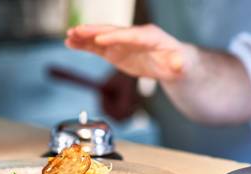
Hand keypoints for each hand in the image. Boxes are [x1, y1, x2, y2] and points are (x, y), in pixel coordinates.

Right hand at [65, 24, 192, 80]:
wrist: (171, 62)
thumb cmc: (177, 61)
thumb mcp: (181, 64)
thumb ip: (179, 63)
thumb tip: (179, 64)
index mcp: (150, 36)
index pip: (131, 35)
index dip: (116, 37)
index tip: (101, 41)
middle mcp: (133, 36)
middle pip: (112, 31)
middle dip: (94, 32)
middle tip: (77, 31)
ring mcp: (122, 43)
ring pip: (101, 37)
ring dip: (84, 36)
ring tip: (68, 36)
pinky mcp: (115, 51)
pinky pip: (97, 47)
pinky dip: (84, 45)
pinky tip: (70, 43)